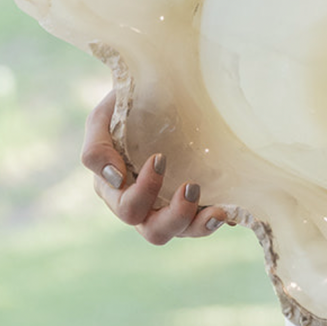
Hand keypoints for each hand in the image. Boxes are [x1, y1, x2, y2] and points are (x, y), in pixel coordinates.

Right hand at [81, 91, 227, 243]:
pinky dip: (216, 220)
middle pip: (154, 231)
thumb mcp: (103, 119)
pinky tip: (230, 211)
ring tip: (217, 210)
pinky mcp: (194, 201)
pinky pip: (204, 221)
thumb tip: (114, 177)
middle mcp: (143, 205)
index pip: (128, 207)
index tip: (160, 158)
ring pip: (182, 233)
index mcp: (116, 190)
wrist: (158, 92)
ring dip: (199, 225)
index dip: (143, 191)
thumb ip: (97, 147)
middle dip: (175, 215)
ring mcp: (170, 206)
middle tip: (191, 186)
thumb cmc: (127, 108)